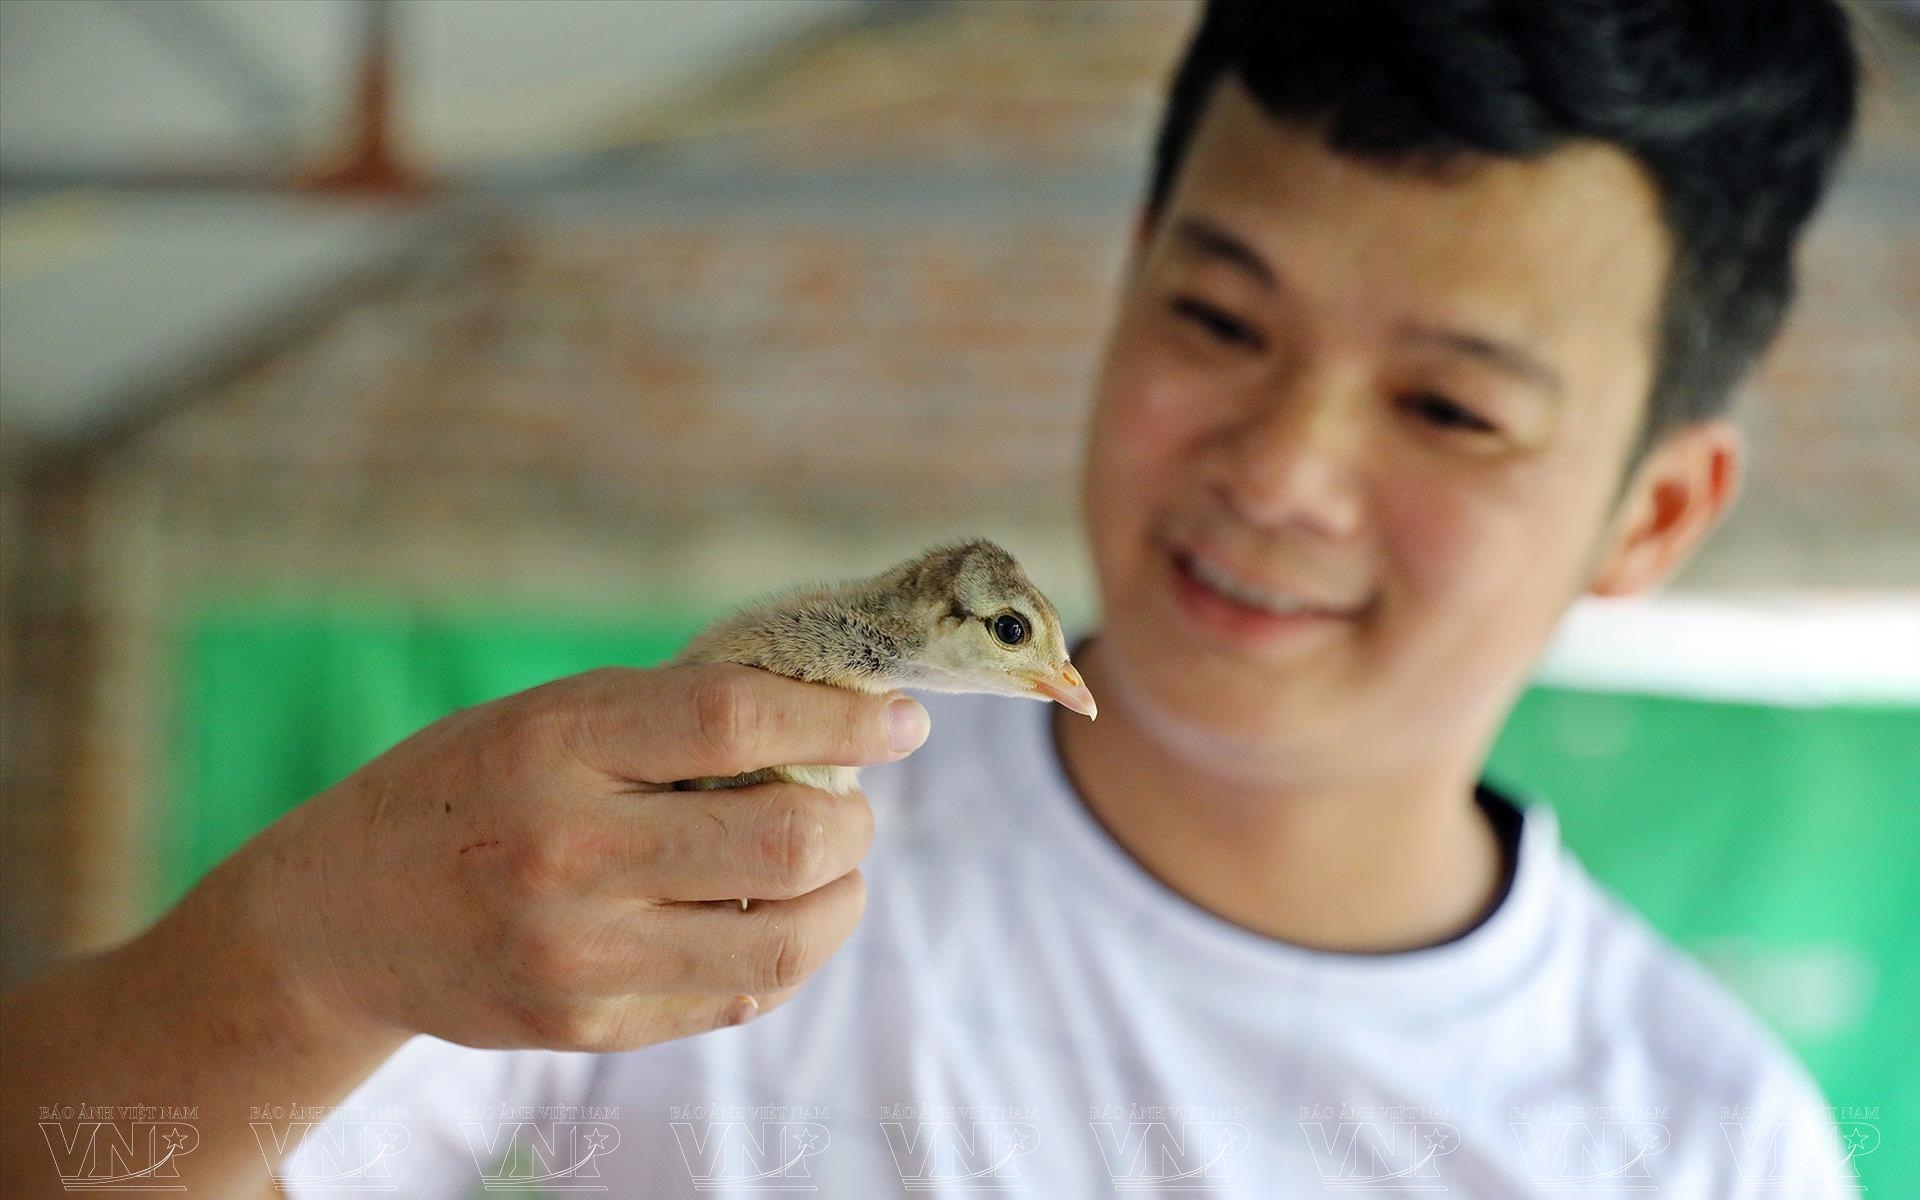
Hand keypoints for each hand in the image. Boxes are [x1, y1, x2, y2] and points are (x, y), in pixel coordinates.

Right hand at [258, 663, 930, 1051]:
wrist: (343, 916)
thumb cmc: (473, 786)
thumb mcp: (552, 716)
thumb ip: (678, 714)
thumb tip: (838, 706)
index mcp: (556, 743)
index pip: (737, 719)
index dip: (843, 717)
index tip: (904, 720)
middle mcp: (565, 850)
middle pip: (784, 837)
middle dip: (855, 818)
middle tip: (854, 801)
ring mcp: (577, 953)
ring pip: (784, 938)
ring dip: (841, 893)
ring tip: (830, 863)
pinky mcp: (589, 1027)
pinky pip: (737, 994)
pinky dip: (785, 949)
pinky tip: (772, 913)